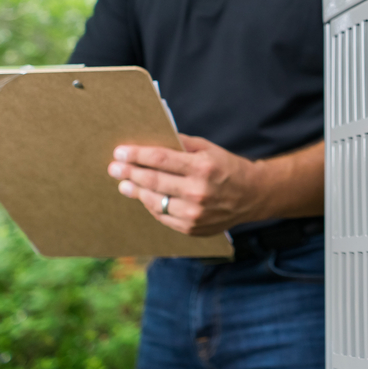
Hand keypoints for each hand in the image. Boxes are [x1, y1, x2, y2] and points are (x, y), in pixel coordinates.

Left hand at [108, 134, 264, 235]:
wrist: (253, 196)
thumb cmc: (228, 168)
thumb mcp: (209, 149)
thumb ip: (181, 145)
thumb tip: (152, 141)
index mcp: (202, 168)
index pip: (160, 159)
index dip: (137, 155)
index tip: (120, 152)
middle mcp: (198, 192)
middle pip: (153, 181)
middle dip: (129, 173)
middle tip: (114, 168)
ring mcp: (194, 213)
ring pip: (154, 201)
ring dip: (135, 191)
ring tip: (123, 184)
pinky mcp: (192, 228)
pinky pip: (163, 217)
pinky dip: (151, 205)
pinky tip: (144, 197)